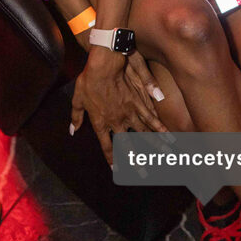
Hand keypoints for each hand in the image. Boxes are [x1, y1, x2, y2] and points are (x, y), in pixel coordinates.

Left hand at [70, 47, 167, 165]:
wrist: (104, 65)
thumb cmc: (88, 80)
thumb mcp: (77, 98)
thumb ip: (76, 116)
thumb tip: (73, 130)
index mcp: (101, 122)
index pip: (107, 146)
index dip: (111, 158)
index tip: (116, 169)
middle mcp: (117, 121)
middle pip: (128, 146)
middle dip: (136, 162)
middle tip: (144, 174)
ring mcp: (130, 112)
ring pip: (144, 133)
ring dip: (155, 146)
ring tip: (165, 156)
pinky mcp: (139, 101)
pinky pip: (151, 117)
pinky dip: (160, 127)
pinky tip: (168, 135)